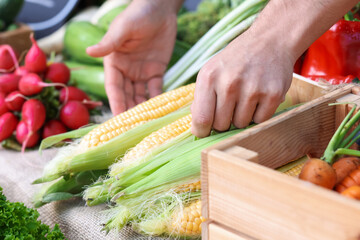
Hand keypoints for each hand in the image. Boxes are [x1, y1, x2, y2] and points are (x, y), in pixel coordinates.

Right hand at [86, 0, 178, 114]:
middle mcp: (126, 71)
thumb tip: (89, 52)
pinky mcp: (156, 71)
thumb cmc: (137, 15)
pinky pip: (156, 89)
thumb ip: (109, 43)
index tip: (119, 120)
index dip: (116, 103)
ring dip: (144, 109)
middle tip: (135, 128)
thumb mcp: (122, 29)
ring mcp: (141, 72)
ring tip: (148, 123)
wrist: (160, 9)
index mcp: (113, 63)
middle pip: (127, 95)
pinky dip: (158, 100)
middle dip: (130, 111)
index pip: (113, 87)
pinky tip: (161, 111)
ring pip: (141, 95)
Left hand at [191, 30, 294, 136]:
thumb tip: (198, 127)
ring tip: (245, 98)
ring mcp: (253, 89)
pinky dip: (259, 114)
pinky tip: (259, 98)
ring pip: (240, 125)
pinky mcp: (273, 94)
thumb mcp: (211, 71)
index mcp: (209, 77)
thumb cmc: (235, 61)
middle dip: (223, 121)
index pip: (201, 119)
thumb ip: (201, 98)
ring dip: (241, 117)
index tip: (205, 131)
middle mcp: (229, 83)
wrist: (269, 41)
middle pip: (221, 126)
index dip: (202, 131)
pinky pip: (260, 121)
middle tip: (229, 106)